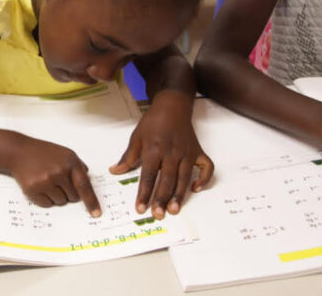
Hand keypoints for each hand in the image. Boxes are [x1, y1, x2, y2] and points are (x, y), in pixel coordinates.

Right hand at [10, 136, 100, 216]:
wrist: (19, 152)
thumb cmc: (43, 153)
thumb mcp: (65, 153)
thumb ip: (78, 166)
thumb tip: (88, 180)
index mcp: (70, 162)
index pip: (85, 186)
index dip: (91, 202)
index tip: (97, 214)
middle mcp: (59, 172)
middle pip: (73, 197)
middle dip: (69, 192)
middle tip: (58, 181)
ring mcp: (45, 181)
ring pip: (61, 202)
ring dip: (56, 195)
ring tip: (47, 181)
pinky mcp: (33, 190)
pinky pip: (47, 204)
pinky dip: (45, 198)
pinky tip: (40, 185)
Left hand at [110, 90, 213, 218]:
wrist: (172, 105)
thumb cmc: (153, 121)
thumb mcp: (136, 136)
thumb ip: (128, 156)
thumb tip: (115, 171)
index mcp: (154, 149)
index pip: (148, 175)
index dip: (144, 193)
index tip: (140, 208)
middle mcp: (172, 152)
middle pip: (167, 179)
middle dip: (162, 199)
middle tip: (158, 214)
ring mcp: (187, 152)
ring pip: (184, 177)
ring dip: (180, 195)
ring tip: (175, 210)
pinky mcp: (198, 151)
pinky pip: (206, 167)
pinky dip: (204, 179)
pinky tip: (196, 189)